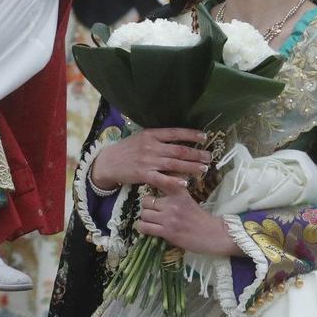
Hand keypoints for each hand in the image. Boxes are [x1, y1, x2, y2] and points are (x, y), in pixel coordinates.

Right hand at [90, 127, 215, 195]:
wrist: (108, 162)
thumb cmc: (126, 150)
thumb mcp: (140, 138)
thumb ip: (157, 138)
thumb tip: (177, 140)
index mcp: (151, 134)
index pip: (175, 133)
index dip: (191, 135)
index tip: (204, 137)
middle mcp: (151, 146)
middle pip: (179, 150)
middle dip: (196, 153)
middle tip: (209, 157)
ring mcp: (148, 161)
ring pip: (174, 164)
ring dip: (191, 167)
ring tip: (203, 168)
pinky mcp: (143, 175)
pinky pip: (162, 179)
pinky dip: (174, 181)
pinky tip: (185, 183)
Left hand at [136, 188, 240, 254]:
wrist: (213, 235)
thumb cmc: (200, 218)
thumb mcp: (188, 200)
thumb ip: (174, 193)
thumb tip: (158, 186)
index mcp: (179, 193)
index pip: (159, 182)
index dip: (150, 183)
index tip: (148, 185)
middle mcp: (173, 203)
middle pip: (146, 201)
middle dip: (147, 207)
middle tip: (152, 211)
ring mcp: (169, 218)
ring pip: (144, 214)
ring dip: (145, 218)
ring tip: (151, 221)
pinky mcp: (167, 232)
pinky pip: (145, 227)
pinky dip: (143, 228)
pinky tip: (147, 228)